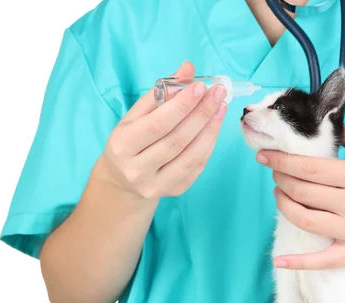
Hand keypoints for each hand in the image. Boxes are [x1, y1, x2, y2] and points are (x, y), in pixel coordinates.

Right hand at [98, 61, 227, 199]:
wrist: (123, 180)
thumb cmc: (132, 139)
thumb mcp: (137, 115)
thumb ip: (162, 92)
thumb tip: (188, 68)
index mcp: (123, 145)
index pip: (158, 124)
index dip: (182, 105)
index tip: (201, 87)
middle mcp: (137, 169)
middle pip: (177, 140)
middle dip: (201, 114)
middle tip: (219, 94)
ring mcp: (156, 185)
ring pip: (191, 156)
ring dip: (210, 129)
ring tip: (221, 108)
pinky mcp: (174, 192)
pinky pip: (197, 167)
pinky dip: (209, 145)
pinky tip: (215, 127)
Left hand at [257, 127, 344, 269]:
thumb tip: (333, 128)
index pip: (310, 168)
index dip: (282, 161)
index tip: (265, 155)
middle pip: (303, 191)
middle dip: (280, 179)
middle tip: (275, 172)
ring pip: (304, 220)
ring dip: (284, 206)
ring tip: (280, 195)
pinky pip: (321, 261)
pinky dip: (298, 262)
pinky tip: (279, 259)